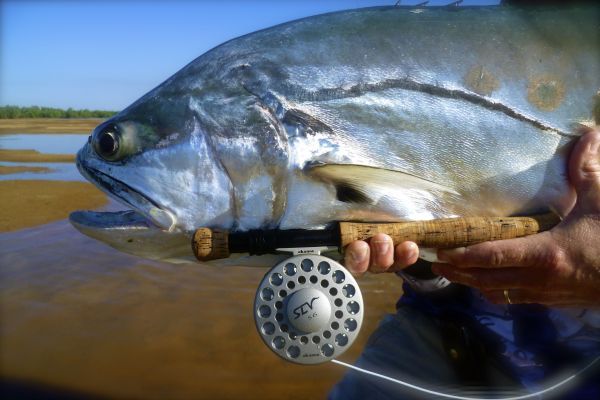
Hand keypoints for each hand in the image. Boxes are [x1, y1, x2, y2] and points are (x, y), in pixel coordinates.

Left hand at [344, 126, 599, 306]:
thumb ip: (585, 171)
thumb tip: (586, 134)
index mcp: (545, 253)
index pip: (493, 255)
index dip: (464, 255)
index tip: (441, 250)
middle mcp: (538, 278)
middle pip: (485, 279)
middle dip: (458, 272)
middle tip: (435, 261)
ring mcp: (543, 294)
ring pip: (496, 293)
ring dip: (472, 282)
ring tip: (453, 270)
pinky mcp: (549, 302)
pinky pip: (512, 299)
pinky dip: (493, 290)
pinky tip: (485, 280)